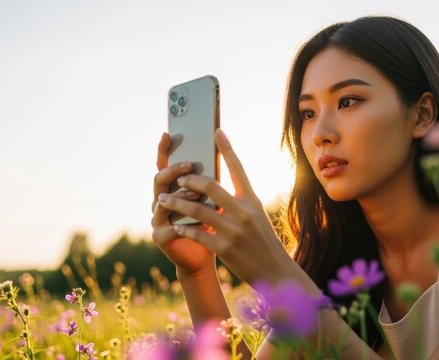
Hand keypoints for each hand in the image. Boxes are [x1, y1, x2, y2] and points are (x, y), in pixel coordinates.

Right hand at [151, 133, 215, 276]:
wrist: (207, 255)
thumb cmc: (213, 223)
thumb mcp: (215, 199)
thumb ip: (212, 182)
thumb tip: (223, 153)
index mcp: (173, 188)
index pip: (165, 165)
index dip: (164, 150)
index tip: (167, 134)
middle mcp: (160, 200)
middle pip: (160, 179)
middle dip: (174, 171)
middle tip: (189, 165)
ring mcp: (157, 219)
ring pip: (162, 202)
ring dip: (179, 197)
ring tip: (196, 194)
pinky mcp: (160, 237)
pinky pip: (167, 228)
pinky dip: (179, 225)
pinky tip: (190, 224)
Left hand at [157, 129, 294, 284]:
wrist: (276, 272)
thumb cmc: (264, 242)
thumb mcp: (258, 217)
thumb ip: (240, 202)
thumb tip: (216, 189)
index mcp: (253, 200)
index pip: (238, 168)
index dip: (227, 148)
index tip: (217, 132)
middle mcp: (244, 211)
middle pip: (210, 186)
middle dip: (189, 180)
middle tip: (177, 178)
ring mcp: (234, 230)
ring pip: (197, 209)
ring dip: (176, 202)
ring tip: (162, 199)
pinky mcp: (225, 248)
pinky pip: (197, 233)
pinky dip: (184, 228)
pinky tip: (175, 226)